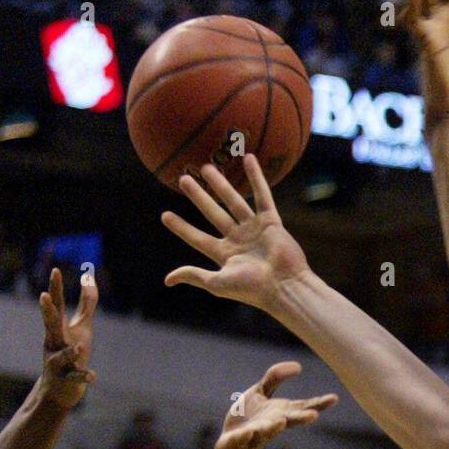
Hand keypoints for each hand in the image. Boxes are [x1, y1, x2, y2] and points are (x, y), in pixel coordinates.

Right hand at [38, 266, 98, 407]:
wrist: (59, 390)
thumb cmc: (71, 353)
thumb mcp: (81, 327)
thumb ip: (86, 303)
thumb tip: (88, 277)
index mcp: (57, 329)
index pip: (56, 305)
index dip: (55, 288)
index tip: (55, 270)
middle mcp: (54, 343)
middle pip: (51, 326)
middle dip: (47, 312)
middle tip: (43, 297)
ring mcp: (58, 363)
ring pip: (62, 356)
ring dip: (70, 351)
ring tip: (80, 346)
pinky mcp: (67, 380)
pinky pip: (76, 378)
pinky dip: (83, 376)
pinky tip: (92, 376)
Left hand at [162, 154, 310, 310]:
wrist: (283, 287)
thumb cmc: (251, 289)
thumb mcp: (217, 283)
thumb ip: (194, 275)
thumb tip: (167, 280)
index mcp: (225, 255)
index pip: (197, 239)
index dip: (182, 228)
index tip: (165, 215)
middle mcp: (238, 240)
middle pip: (213, 213)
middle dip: (199, 197)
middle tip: (184, 179)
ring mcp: (254, 229)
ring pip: (234, 202)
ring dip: (220, 184)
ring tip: (206, 167)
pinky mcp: (271, 222)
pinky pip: (262, 196)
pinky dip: (257, 177)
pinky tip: (249, 159)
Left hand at [215, 361, 337, 448]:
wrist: (228, 442)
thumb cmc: (249, 417)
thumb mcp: (260, 392)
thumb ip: (275, 378)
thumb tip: (299, 366)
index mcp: (281, 413)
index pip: (302, 408)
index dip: (318, 403)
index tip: (334, 398)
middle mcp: (272, 426)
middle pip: (288, 422)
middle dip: (300, 418)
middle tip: (313, 415)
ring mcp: (255, 435)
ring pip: (265, 432)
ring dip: (274, 427)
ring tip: (281, 421)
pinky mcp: (237, 441)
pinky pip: (241, 439)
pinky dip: (246, 436)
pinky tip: (250, 431)